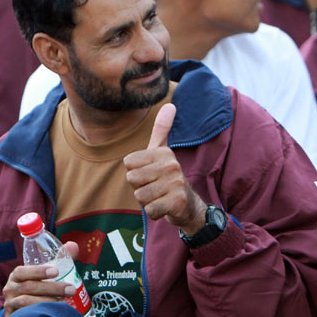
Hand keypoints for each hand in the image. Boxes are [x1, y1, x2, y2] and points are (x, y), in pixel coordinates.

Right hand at [2, 241, 79, 316]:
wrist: (22, 311)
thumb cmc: (37, 286)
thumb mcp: (44, 273)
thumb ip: (59, 259)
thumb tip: (73, 245)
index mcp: (17, 276)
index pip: (22, 271)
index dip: (38, 271)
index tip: (56, 271)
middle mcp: (10, 290)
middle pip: (29, 287)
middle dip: (52, 288)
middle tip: (71, 289)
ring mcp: (10, 305)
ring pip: (26, 303)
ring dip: (47, 301)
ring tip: (65, 302)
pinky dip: (39, 315)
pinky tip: (52, 314)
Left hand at [124, 104, 205, 232]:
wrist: (188, 205)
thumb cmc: (168, 177)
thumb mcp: (162, 152)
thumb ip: (162, 129)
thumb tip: (170, 105)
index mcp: (163, 152)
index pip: (128, 163)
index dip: (136, 172)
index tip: (151, 174)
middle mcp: (171, 165)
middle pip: (132, 179)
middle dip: (140, 188)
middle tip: (155, 188)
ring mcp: (175, 183)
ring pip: (140, 195)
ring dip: (147, 201)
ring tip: (160, 197)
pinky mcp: (177, 201)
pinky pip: (150, 209)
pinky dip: (154, 212)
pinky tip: (165, 207)